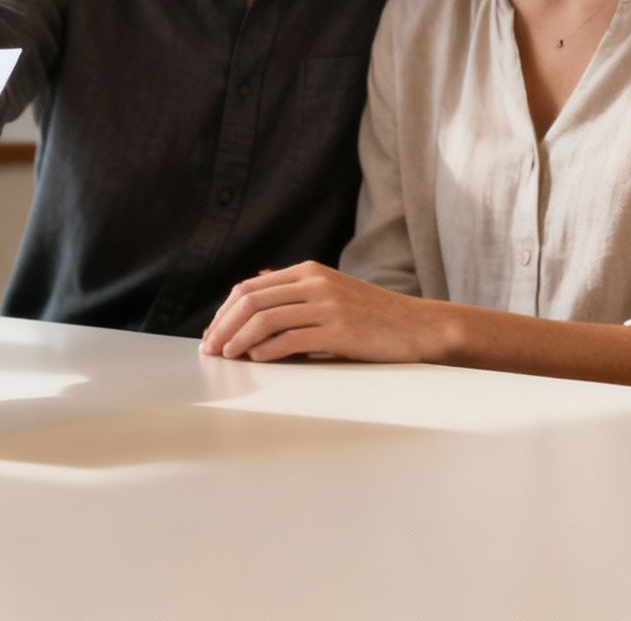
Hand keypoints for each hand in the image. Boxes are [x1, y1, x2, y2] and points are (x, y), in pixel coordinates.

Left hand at [199, 261, 443, 362]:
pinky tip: (256, 359)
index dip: (224, 312)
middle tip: (210, 349)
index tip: (212, 333)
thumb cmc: (373, 317)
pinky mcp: (339, 329)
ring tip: (228, 356)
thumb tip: (253, 293)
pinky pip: (291, 338)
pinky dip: (267, 349)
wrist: (420, 327)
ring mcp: (327, 304)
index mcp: (307, 272)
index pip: (250, 288)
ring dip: (238, 339)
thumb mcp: (330, 293)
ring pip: (265, 319)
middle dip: (223, 326)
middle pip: (250, 301)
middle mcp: (314, 282)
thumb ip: (294, 293)